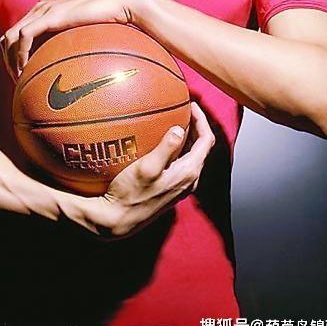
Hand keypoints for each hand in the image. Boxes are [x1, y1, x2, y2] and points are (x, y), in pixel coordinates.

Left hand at [0, 0, 146, 80]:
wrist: (121, 1)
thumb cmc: (110, 18)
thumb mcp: (85, 32)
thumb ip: (74, 42)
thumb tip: (75, 68)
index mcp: (46, 10)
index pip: (18, 33)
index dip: (14, 56)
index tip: (23, 76)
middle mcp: (40, 8)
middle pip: (9, 36)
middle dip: (8, 61)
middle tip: (19, 81)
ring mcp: (44, 10)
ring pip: (11, 36)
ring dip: (10, 60)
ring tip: (20, 79)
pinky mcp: (50, 15)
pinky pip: (24, 36)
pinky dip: (20, 54)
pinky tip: (27, 69)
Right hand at [84, 101, 215, 238]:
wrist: (119, 221)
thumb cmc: (130, 194)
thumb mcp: (147, 168)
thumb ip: (166, 148)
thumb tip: (179, 129)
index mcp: (189, 173)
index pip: (206, 140)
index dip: (202, 119)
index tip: (191, 104)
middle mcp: (190, 181)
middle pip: (202, 147)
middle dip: (196, 126)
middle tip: (183, 108)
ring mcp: (182, 186)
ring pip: (192, 155)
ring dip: (187, 137)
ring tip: (174, 120)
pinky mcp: (171, 189)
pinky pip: (182, 163)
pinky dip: (178, 148)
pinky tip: (161, 142)